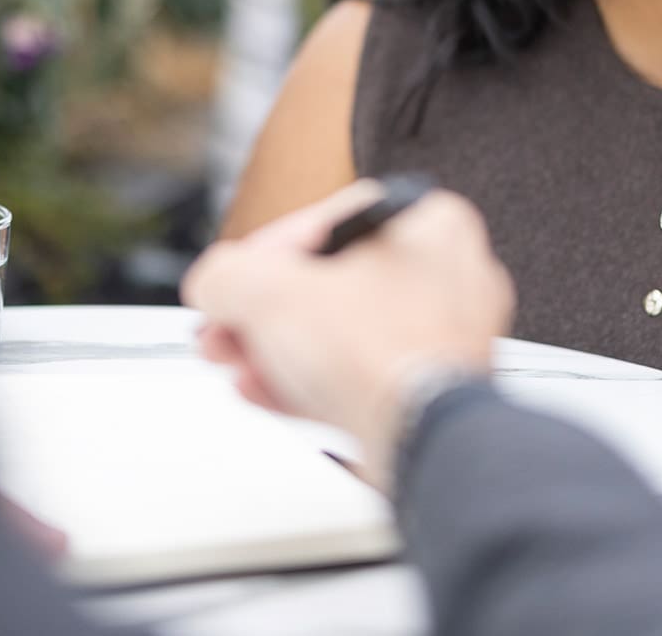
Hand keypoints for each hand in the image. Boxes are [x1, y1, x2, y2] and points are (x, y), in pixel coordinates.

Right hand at [183, 182, 514, 482]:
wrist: (420, 439)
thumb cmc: (377, 352)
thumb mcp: (265, 291)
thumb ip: (225, 276)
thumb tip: (214, 286)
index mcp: (425, 222)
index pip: (322, 225)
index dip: (261, 257)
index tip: (234, 282)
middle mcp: (447, 274)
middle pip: (328, 286)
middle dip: (264, 314)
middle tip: (227, 330)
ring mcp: (444, 337)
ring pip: (342, 334)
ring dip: (280, 351)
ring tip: (239, 365)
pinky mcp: (432, 389)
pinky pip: (361, 374)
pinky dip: (312, 380)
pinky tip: (269, 391)